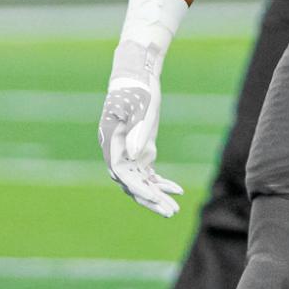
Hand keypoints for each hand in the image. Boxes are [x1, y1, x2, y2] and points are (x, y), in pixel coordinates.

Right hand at [99, 44, 182, 216]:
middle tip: (169, 212)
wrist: (138, 75)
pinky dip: (161, 182)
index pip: (122, 173)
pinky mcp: (140, 149)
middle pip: (132, 184)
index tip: (153, 197)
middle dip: (150, 199)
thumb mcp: (141, 110)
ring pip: (141, 182)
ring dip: (157, 195)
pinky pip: (148, 173)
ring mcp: (129, 152)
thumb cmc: (137, 90)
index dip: (136, 187)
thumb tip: (136, 156)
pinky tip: (176, 189)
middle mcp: (118, 152)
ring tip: (174, 210)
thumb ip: (137, 133)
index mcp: (111, 143)